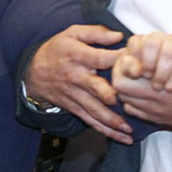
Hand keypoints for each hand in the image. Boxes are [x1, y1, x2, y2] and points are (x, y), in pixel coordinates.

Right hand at [24, 25, 130, 143]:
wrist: (33, 72)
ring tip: (129, 130)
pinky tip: (121, 138)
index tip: (138, 63)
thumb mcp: (72, 34)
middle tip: (130, 102)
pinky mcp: (74, 107)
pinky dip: (105, 130)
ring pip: (94, 110)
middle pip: (96, 88)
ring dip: (112, 121)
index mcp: (78, 56)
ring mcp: (75, 95)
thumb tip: (119, 36)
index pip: (100, 58)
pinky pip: (90, 120)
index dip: (119, 60)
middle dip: (112, 97)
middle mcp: (77, 77)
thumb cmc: (57, 50)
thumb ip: (96, 33)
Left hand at [113, 28, 171, 133]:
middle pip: (120, 87)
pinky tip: (144, 91)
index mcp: (166, 80)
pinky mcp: (159, 119)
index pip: (127, 72)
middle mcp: (156, 99)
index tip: (134, 55)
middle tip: (132, 64)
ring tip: (137, 76)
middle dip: (122, 73)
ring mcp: (156, 111)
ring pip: (125, 100)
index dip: (125, 61)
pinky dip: (134, 101)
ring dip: (128, 86)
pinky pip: (135, 112)